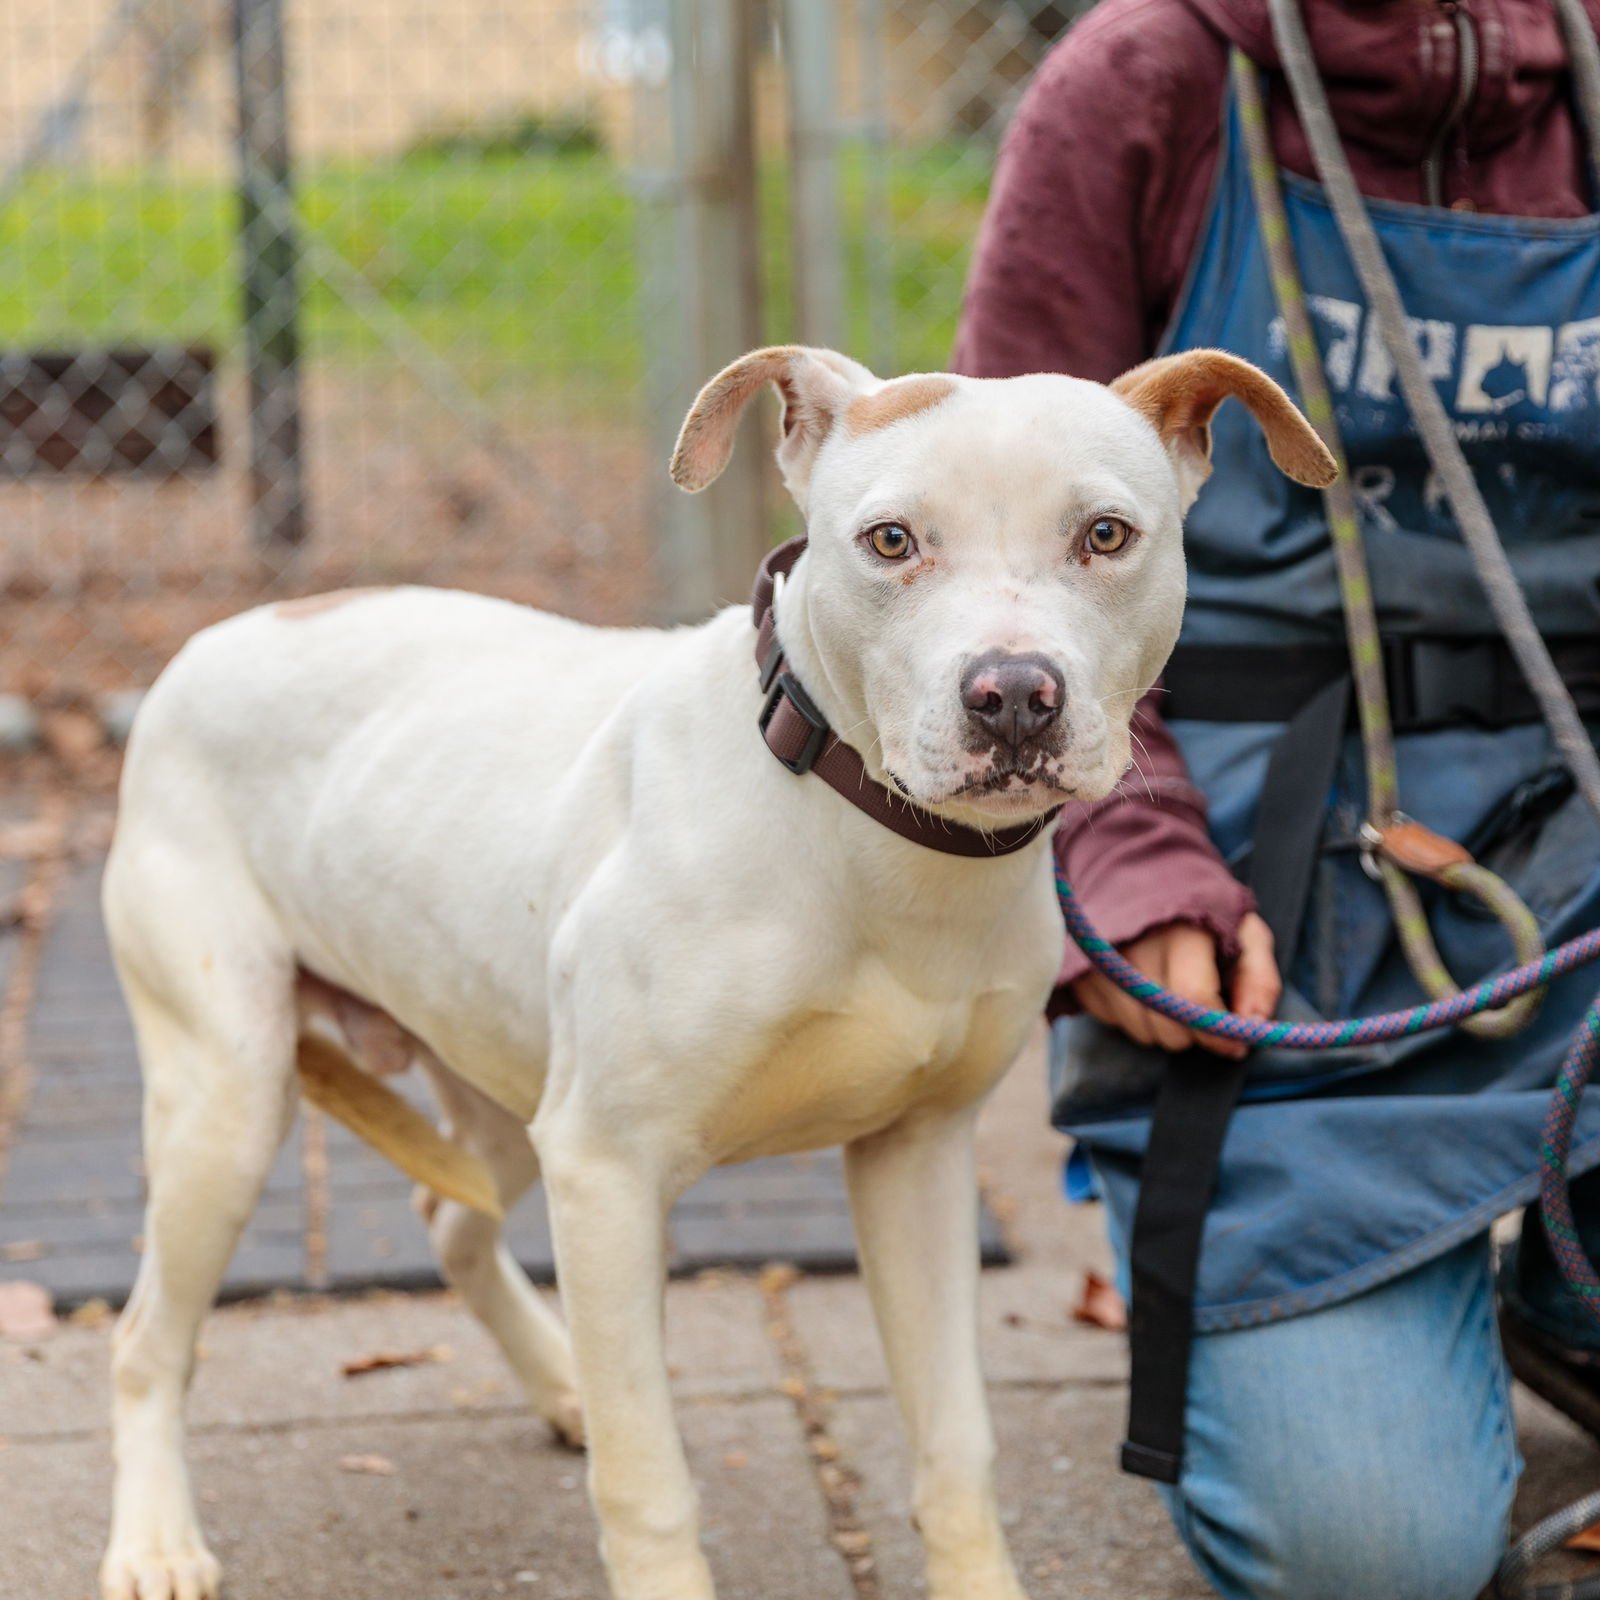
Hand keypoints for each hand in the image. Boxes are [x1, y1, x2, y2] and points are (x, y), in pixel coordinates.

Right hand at [1069, 913, 1280, 1060]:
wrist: (1137, 871)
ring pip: (1140, 1032)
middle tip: (1200, 1006)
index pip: (1193, 999)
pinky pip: (1113, 1022)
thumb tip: (1253, 1027)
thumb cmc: (1201, 908)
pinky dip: (1133, 1017)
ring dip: (1162, 1026)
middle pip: (1166, 1026)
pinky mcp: (1078, 974)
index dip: (1217, 1031)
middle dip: (1191, 1030)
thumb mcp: (1246, 931)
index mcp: (1179, 929)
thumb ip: (1259, 978)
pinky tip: (1142, 988)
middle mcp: (1132, 945)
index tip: (1233, 1043)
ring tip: (1170, 991)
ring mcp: (1099, 962)